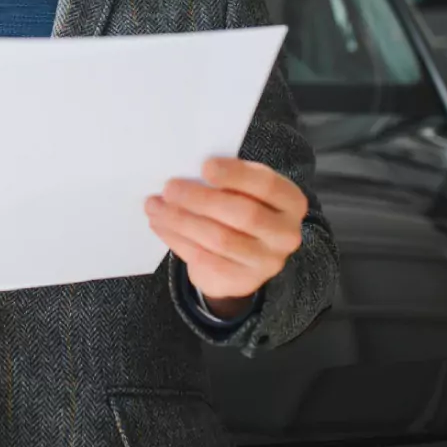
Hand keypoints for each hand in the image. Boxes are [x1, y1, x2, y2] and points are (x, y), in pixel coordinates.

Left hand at [146, 157, 306, 311]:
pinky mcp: (242, 281)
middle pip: (242, 214)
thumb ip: (226, 180)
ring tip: (155, 206)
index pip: (267, 185)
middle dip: (201, 199)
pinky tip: (160, 224)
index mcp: (290, 202)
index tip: (205, 166)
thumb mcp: (244, 191)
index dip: (236, 175)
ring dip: (181, 220)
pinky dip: (177, 239)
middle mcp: (286, 234)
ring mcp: (266, 262)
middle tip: (169, 188)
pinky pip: (205, 259)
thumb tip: (186, 169)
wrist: (243, 259)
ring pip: (219, 239)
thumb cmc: (240, 208)